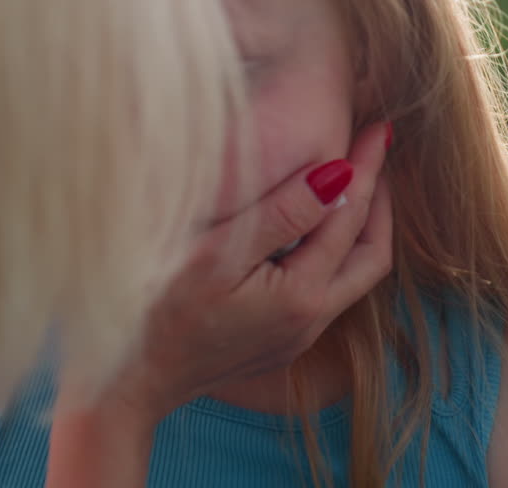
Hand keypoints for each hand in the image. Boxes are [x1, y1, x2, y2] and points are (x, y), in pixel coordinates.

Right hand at [105, 121, 393, 420]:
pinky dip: (334, 250)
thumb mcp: (216, 253)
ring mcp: (296, 337)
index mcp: (300, 297)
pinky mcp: (280, 342)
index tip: (378, 128)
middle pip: (372, 255)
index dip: (365, 168)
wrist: (126, 380)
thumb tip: (337, 174)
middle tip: (377, 151)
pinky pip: (327, 290)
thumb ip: (281, 213)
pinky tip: (314, 226)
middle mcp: (310, 322)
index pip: (349, 218)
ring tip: (355, 180)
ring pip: (352, 276)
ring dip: (360, 227)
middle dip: (380, 200)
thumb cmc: (156, 310)